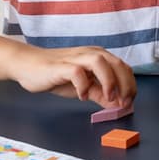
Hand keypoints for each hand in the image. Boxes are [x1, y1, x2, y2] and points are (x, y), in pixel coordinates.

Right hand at [9, 45, 135, 108]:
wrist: (28, 66)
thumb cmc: (56, 74)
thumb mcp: (84, 86)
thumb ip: (100, 93)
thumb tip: (118, 105)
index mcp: (99, 57)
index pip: (123, 68)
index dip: (130, 85)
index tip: (130, 102)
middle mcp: (91, 54)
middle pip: (117, 64)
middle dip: (125, 85)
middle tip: (124, 103)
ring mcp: (76, 58)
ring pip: (101, 62)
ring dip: (109, 81)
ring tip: (108, 98)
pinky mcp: (62, 66)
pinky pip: (77, 72)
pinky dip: (83, 85)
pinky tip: (82, 97)